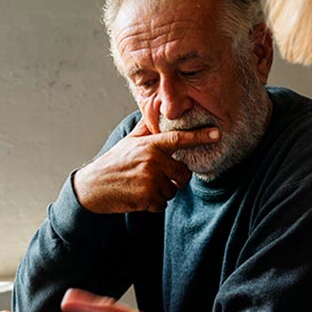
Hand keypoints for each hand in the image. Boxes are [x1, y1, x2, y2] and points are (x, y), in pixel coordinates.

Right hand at [73, 120, 219, 212]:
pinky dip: (154, 205)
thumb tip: (155, 106)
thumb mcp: (129, 142)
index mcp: (150, 145)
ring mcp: (150, 180)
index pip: (179, 139)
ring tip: (142, 186)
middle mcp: (152, 160)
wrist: (93, 188)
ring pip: (172, 192)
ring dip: (161, 193)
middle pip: (182, 175)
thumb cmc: (114, 163)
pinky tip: (139, 197)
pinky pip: (163, 205)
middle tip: (157, 178)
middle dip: (175, 180)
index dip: (200, 137)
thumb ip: (146, 128)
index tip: (217, 134)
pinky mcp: (147, 198)